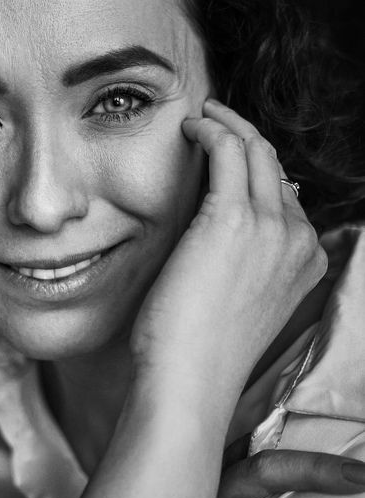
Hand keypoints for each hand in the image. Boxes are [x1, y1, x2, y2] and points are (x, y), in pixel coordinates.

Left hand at [130, 97, 327, 417]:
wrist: (189, 380)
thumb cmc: (200, 349)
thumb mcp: (243, 302)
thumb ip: (249, 263)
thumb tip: (223, 231)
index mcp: (308, 261)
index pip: (286, 196)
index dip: (256, 170)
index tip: (228, 156)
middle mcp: (300, 239)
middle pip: (275, 166)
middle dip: (245, 135)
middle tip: (214, 120)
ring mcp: (272, 227)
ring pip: (256, 150)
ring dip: (228, 123)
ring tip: (201, 117)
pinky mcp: (232, 217)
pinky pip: (227, 149)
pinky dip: (210, 129)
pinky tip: (189, 128)